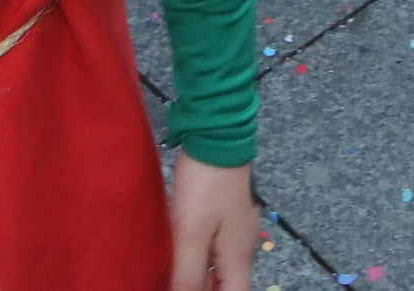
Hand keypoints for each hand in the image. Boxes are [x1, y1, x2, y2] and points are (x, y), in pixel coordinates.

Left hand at [165, 153, 257, 290]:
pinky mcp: (224, 213)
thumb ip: (188, 272)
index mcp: (238, 257)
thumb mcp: (190, 234)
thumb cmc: (205, 187)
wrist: (217, 136)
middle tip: (173, 286)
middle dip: (204, 290)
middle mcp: (241, 246)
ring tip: (172, 276)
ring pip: (218, 266)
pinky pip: (213, 247)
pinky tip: (177, 254)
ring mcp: (234, 228)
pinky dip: (198, 259)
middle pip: (227, 284)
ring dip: (199, 277)